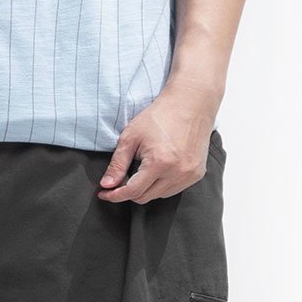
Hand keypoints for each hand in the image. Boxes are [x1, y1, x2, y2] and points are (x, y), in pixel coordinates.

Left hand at [97, 91, 217, 203]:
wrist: (190, 104)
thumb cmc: (159, 117)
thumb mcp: (130, 137)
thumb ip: (117, 164)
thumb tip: (107, 185)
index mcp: (159, 162)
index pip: (133, 191)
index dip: (115, 195)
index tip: (104, 193)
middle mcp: (177, 172)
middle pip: (145, 197)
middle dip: (129, 191)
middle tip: (120, 179)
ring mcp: (189, 175)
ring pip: (159, 196)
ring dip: (146, 188)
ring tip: (143, 168)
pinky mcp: (197, 174)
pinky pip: (173, 189)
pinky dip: (161, 185)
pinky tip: (158, 169)